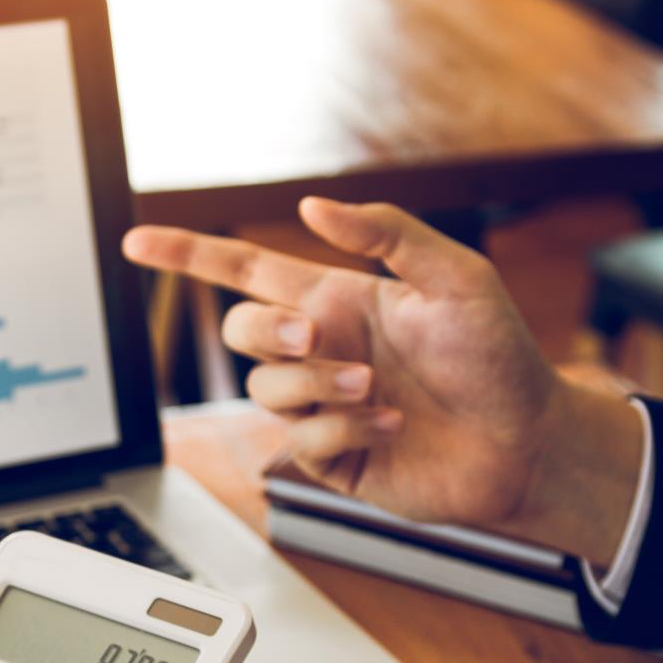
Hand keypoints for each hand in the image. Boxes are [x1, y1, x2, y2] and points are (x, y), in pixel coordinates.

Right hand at [123, 198, 643, 563]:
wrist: (526, 442)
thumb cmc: (501, 358)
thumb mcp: (456, 277)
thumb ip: (386, 233)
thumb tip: (313, 205)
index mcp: (339, 299)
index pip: (244, 270)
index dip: (188, 255)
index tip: (136, 242)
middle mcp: (323, 350)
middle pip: (242, 330)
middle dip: (267, 330)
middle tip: (316, 336)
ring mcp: (323, 406)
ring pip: (266, 388)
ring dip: (315, 385)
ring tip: (376, 391)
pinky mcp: (332, 457)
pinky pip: (300, 440)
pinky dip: (341, 430)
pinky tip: (390, 427)